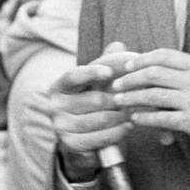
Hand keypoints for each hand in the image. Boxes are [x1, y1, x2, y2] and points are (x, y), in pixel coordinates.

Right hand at [49, 42, 135, 170]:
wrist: (79, 138)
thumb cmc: (89, 104)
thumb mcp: (94, 84)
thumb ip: (105, 64)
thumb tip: (119, 45)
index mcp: (58, 87)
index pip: (74, 76)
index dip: (91, 72)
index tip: (110, 72)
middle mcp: (54, 106)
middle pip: (92, 100)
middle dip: (117, 100)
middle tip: (135, 98)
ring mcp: (60, 126)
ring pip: (97, 120)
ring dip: (120, 117)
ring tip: (133, 113)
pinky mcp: (70, 144)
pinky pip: (98, 138)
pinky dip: (116, 132)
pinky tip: (127, 126)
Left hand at [111, 48, 189, 158]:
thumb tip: (171, 72)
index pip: (164, 55)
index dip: (142, 59)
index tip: (129, 65)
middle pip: (152, 74)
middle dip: (130, 78)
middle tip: (117, 84)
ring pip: (152, 95)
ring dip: (131, 97)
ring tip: (119, 100)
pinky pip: (161, 118)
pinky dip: (145, 119)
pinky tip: (135, 119)